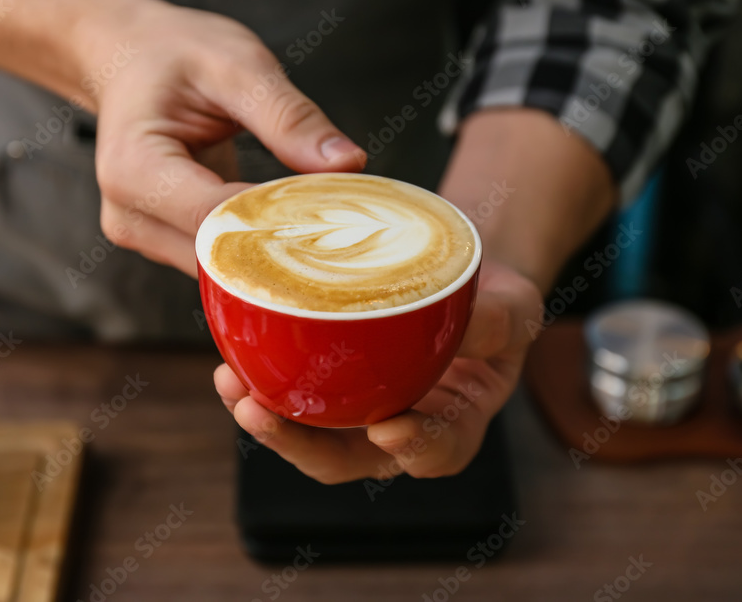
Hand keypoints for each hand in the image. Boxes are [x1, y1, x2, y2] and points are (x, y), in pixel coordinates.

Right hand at [92, 5, 365, 274]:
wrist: (127, 59)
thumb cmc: (174, 54)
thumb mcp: (238, 66)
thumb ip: (289, 117)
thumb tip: (347, 163)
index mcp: (135, 169)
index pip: (217, 220)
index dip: (281, 222)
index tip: (339, 212)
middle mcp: (131, 215)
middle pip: (220, 257)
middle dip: (284, 243)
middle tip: (345, 218)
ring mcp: (144, 236)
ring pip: (224, 270)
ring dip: (274, 251)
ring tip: (317, 214)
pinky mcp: (165, 244)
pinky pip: (220, 261)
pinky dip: (259, 247)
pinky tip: (289, 220)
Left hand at [213, 261, 543, 483]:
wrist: (465, 282)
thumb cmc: (496, 303)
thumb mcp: (512, 308)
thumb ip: (493, 322)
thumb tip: (459, 325)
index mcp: (456, 423)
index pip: (439, 452)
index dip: (416, 449)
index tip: (390, 429)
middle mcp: (402, 431)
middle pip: (347, 459)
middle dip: (299, 446)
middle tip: (258, 413)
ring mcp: (362, 413)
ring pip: (308, 436)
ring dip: (266, 420)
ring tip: (229, 383)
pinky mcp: (333, 388)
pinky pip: (294, 399)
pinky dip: (261, 386)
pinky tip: (232, 361)